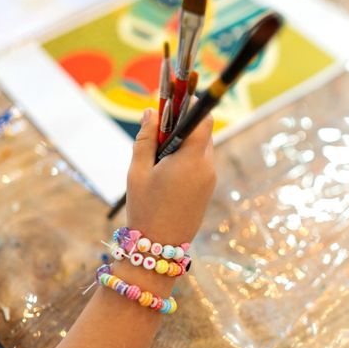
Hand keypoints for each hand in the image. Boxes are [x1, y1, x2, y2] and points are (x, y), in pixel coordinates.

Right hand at [127, 106, 216, 245]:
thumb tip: (151, 111)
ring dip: (185, 142)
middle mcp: (207, 166)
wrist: (159, 249)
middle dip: (184, 123)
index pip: (203, 119)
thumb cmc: (145, 209)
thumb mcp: (138, 171)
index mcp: (192, 159)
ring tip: (159, 150)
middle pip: (203, 132)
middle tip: (160, 125)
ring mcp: (210, 179)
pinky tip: (167, 167)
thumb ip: (145, 139)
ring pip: (202, 148)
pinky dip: (188, 157)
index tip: (176, 98)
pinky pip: (201, 163)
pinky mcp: (207, 189)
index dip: (192, 104)